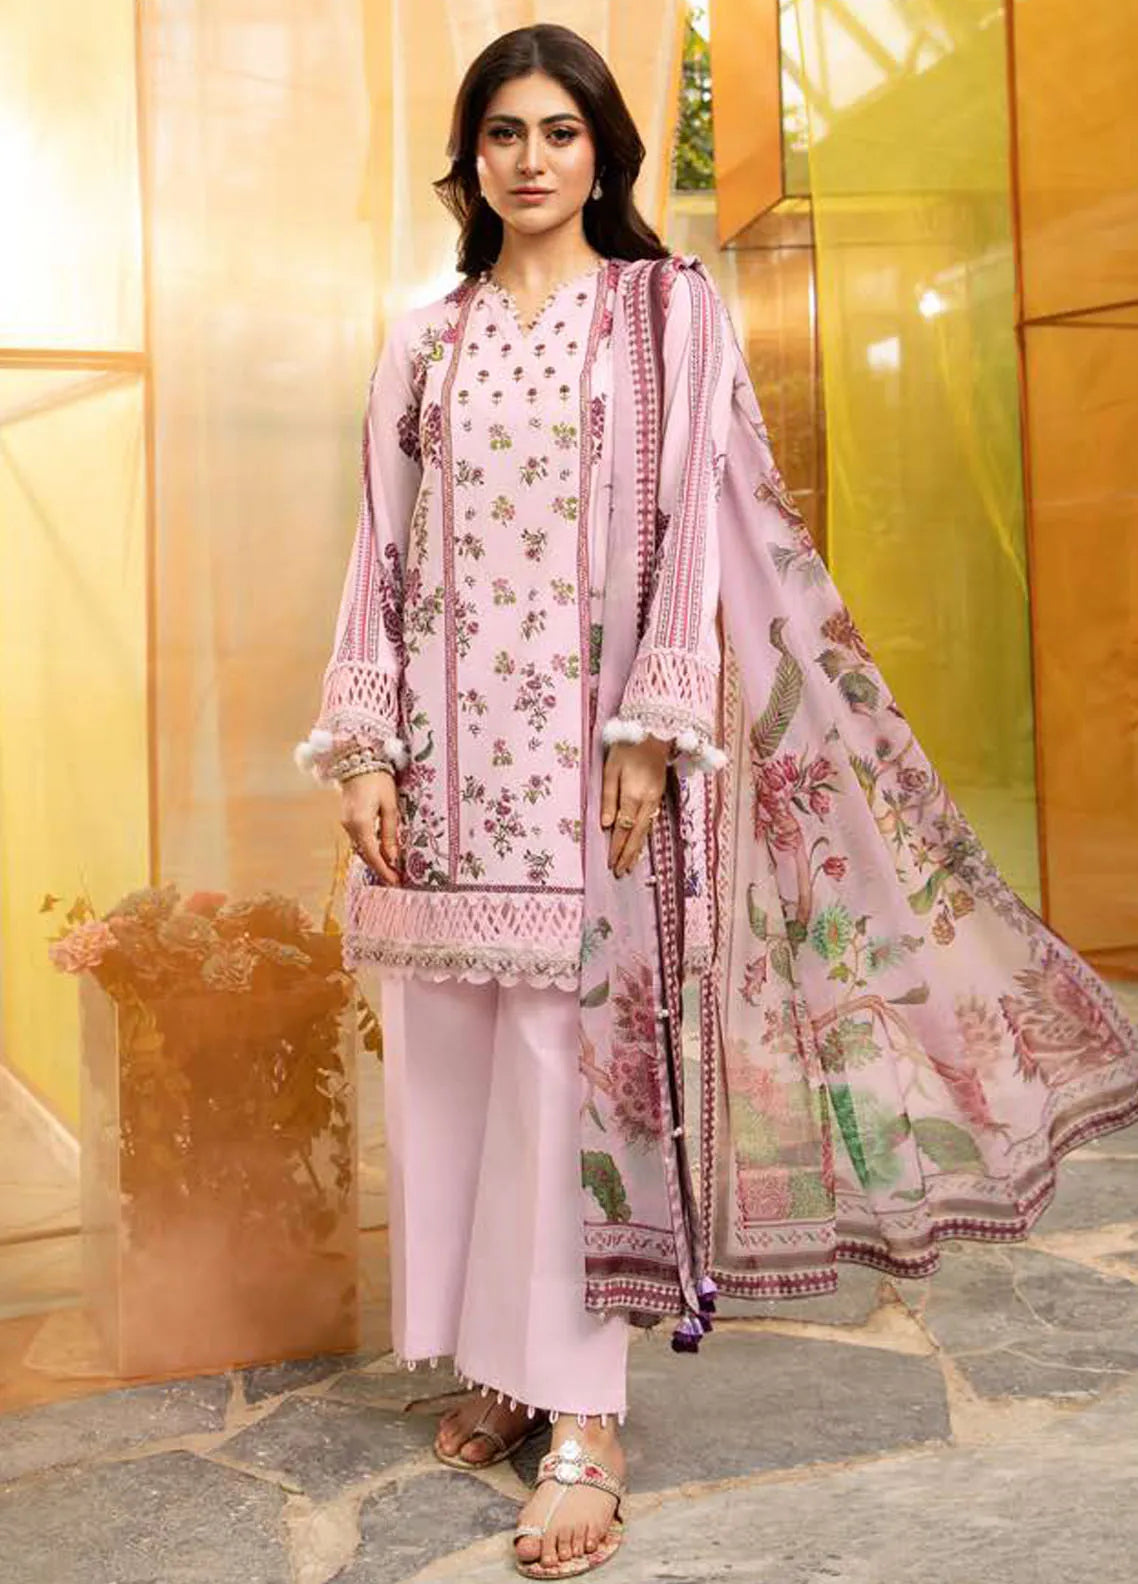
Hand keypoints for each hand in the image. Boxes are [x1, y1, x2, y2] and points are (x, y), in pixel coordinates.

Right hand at [339, 769, 400, 884]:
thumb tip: (392, 857)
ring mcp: (346, 823)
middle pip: (365, 854)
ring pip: (361, 848)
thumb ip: (389, 832)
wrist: (357, 761)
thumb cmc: (378, 780)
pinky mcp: (347, 819)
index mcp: (361, 823)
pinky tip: (380, 853)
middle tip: (395, 880)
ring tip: (391, 870)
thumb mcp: (389, 806)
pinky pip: (359, 840)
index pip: (372, 854)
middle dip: (380, 868)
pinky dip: (369, 849)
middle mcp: (350, 826)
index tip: (395, 882)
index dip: (384, 870)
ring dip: (374, 860)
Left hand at [600, 737, 669, 876]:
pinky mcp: (658, 796)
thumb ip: (609, 797)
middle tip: (620, 872)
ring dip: (637, 849)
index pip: (624, 828)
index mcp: (634, 794)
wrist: (653, 734)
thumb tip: (606, 824)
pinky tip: (640, 844)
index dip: (617, 847)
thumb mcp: (611, 769)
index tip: (610, 863)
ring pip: (646, 830)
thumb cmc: (627, 749)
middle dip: (628, 854)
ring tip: (630, 866)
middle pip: (637, 833)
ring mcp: (655, 799)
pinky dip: (644, 836)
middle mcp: (648, 801)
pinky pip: (650, 822)